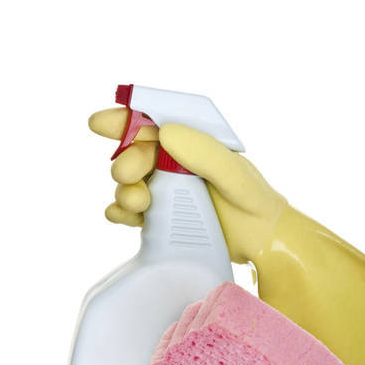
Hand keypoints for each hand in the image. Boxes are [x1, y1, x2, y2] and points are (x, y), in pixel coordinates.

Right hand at [88, 106, 364, 364]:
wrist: (263, 245)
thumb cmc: (254, 203)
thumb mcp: (234, 175)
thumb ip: (204, 152)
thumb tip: (164, 131)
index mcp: (194, 142)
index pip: (154, 122)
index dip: (125, 119)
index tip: (101, 123)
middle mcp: (176, 162)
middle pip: (134, 153)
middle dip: (126, 161)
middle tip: (130, 174)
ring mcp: (166, 191)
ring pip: (128, 183)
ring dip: (124, 190)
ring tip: (141, 203)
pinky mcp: (160, 218)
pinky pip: (128, 211)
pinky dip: (122, 212)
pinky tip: (132, 217)